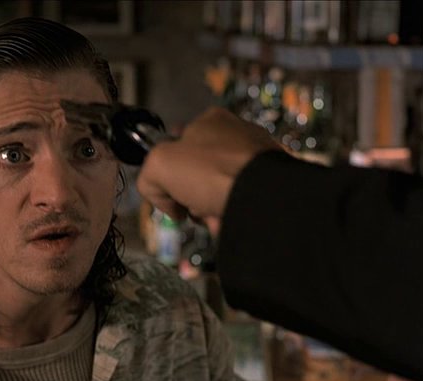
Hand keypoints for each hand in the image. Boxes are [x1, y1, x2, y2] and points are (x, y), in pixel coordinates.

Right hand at [136, 107, 279, 219]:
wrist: (263, 196)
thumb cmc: (211, 171)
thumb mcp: (158, 166)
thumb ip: (148, 178)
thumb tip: (167, 202)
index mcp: (210, 120)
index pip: (177, 147)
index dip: (169, 173)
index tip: (172, 192)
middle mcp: (237, 133)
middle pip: (199, 173)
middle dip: (192, 196)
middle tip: (194, 206)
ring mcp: (258, 155)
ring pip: (220, 188)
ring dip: (211, 208)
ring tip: (216, 215)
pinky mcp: (274, 179)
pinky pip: (243, 199)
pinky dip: (233, 212)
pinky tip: (232, 218)